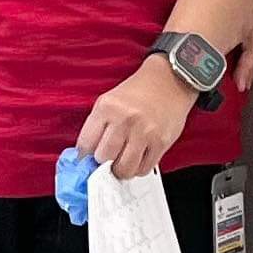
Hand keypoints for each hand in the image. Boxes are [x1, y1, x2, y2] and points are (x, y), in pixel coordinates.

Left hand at [76, 60, 197, 179]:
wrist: (168, 82)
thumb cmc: (136, 93)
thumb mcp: (108, 102)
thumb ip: (96, 126)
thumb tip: (85, 155)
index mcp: (106, 108)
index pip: (85, 143)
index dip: (84, 156)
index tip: (86, 160)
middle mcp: (125, 120)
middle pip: (104, 157)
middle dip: (102, 163)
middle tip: (105, 161)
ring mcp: (145, 132)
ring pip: (124, 168)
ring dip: (120, 171)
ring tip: (120, 164)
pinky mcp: (161, 142)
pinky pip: (144, 168)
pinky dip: (137, 169)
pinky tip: (135, 161)